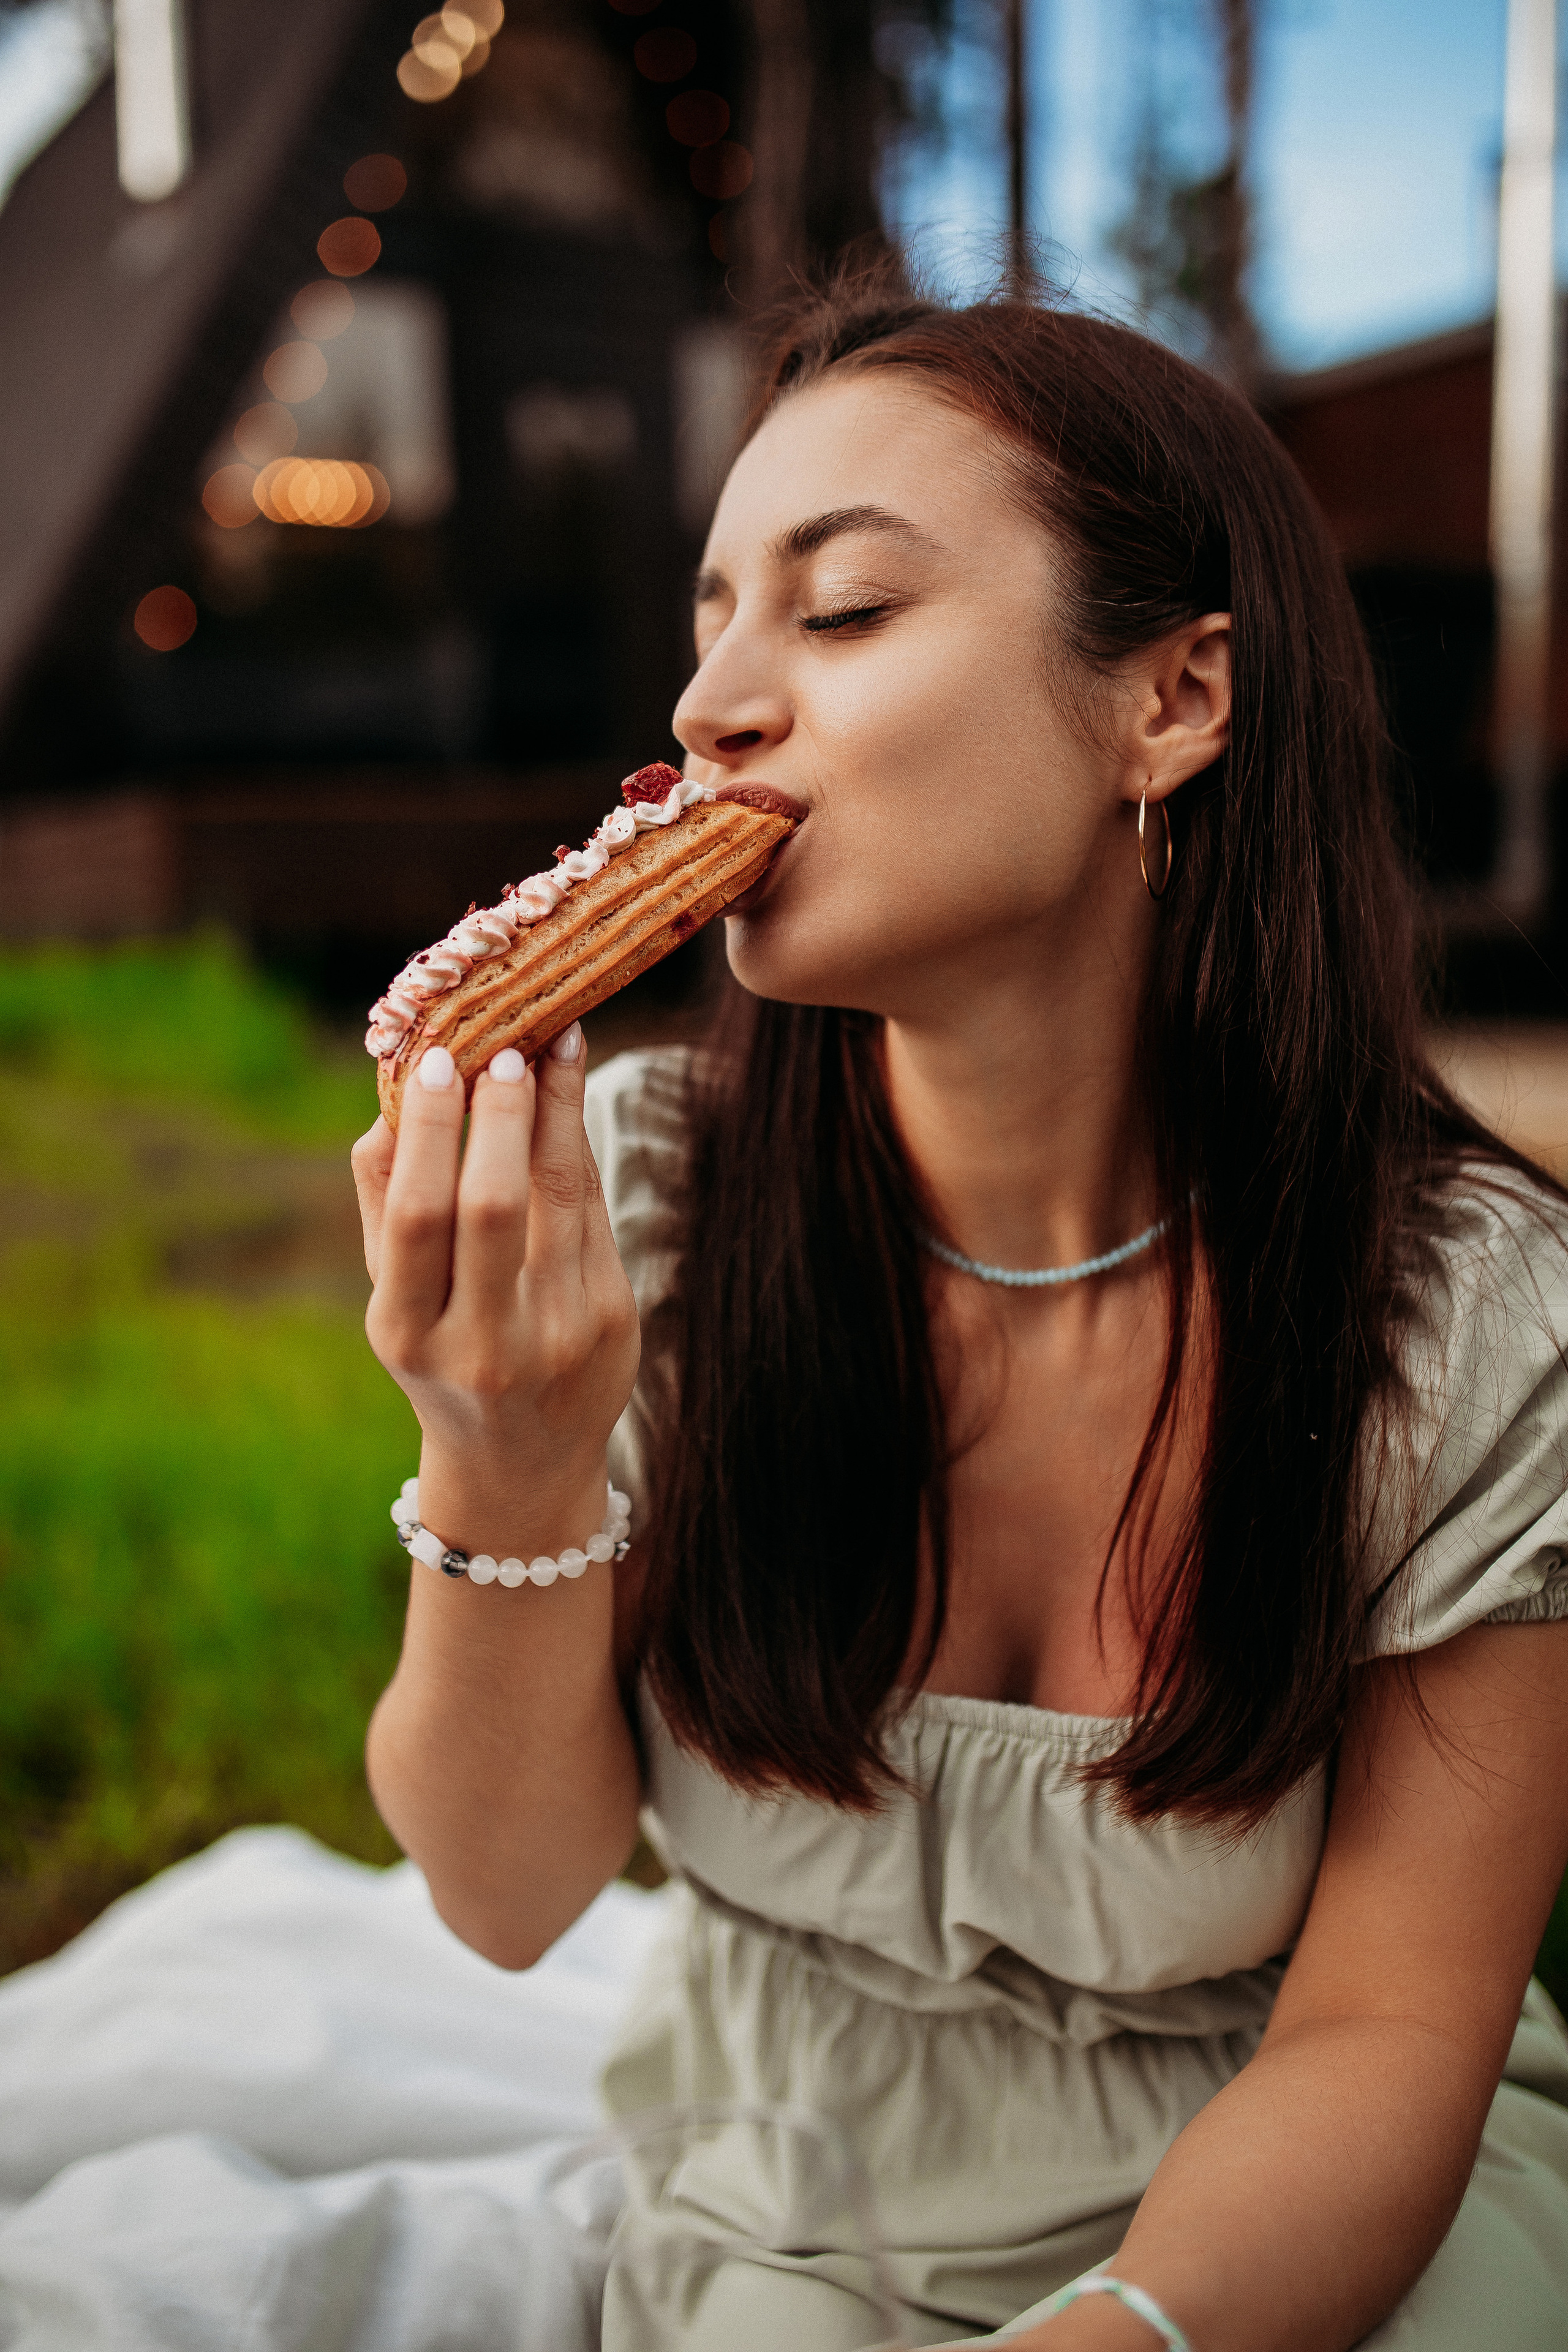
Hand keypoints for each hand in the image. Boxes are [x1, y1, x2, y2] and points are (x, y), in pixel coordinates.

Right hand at [351, 1028, 639, 1527]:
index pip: (420, 1216)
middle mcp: (483, 1343)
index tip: (438, 1060)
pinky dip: (578, 1147)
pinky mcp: (613, 1322)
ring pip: (560, 1197)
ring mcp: (556, 1335)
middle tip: (504, 1044)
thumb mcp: (392, 1299)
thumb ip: (382, 1203)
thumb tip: (392, 1099)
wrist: (523, 1461)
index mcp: (407, 1333)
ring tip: (549, 1045)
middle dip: (501, 1114)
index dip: (433, 1131)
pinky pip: (594, 1211)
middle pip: (495, 1205)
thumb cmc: (441, 1356)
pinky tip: (568, 1099)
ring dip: (555, 1109)